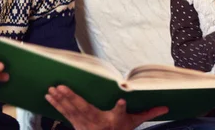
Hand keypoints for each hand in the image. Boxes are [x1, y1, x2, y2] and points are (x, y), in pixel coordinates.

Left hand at [45, 85, 167, 129]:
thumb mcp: (135, 123)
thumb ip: (148, 113)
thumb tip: (166, 107)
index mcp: (116, 121)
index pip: (121, 114)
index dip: (121, 107)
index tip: (122, 101)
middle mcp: (99, 124)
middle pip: (86, 110)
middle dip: (73, 99)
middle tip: (62, 87)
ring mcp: (85, 125)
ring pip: (71, 111)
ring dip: (60, 100)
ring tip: (52, 89)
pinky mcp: (77, 125)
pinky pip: (65, 114)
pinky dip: (56, 105)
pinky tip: (49, 96)